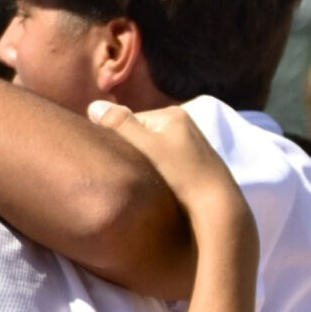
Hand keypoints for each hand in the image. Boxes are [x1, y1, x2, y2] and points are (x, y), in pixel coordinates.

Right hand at [87, 101, 238, 207]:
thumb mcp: (145, 146)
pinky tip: (160, 184)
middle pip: (141, 134)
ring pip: (152, 149)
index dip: (118, 140)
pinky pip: (165, 160)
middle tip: (131, 172)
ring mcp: (191, 144)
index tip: (118, 159)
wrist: (217, 206)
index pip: (129, 121)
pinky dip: (159, 170)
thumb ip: (119, 124)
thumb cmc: (180, 173)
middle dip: (133, 151)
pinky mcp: (195, 163)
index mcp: (173, 113)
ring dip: (144, 163)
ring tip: (146, 180)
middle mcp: (185, 124)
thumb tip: (93, 105)